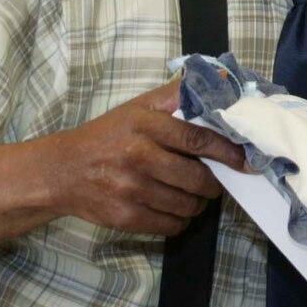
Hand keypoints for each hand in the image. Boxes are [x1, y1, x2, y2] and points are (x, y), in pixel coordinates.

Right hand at [42, 79, 236, 235]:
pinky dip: (178, 219)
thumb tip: (216, 81)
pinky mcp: (125, 217)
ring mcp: (130, 190)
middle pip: (197, 179)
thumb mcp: (136, 108)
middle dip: (213, 183)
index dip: (228, 152)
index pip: (198, 140)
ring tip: (190, 193)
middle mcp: (138, 157)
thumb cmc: (105, 136)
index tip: (245, 160)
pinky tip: (171, 207)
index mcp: (144, 126)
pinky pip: (170, 225)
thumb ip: (175, 96)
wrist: (61, 171)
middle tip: (213, 180)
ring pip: (187, 205)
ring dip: (196, 202)